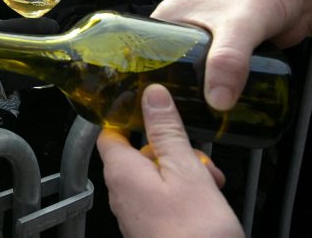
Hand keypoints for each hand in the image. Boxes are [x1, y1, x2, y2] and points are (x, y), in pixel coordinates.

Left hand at [97, 85, 241, 237]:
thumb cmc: (193, 235)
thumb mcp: (186, 170)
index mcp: (121, 171)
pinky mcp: (151, 226)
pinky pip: (162, 198)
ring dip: (183, 173)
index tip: (150, 105)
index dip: (128, 115)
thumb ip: (167, 131)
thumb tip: (152, 96)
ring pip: (155, 176)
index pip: (110, 130)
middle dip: (171, 149)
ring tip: (210, 184)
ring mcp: (135, 211)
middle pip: (139, 152)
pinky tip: (207, 202)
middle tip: (199, 157)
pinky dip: (184, 195)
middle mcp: (121, 191)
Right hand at [152, 0, 311, 109]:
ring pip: (189, 77)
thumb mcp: (239, 27)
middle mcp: (181, 30)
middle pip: (165, 68)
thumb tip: (217, 101)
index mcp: (169, 17)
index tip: (143, 103)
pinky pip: (210, 79)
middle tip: (170, 118)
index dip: (139, 76)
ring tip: (189, 119)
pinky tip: (211, 111)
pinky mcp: (223, 57)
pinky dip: (211, 94)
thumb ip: (227, 60)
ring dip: (191, 96)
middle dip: (168, 92)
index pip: (141, 50)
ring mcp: (203, 45)